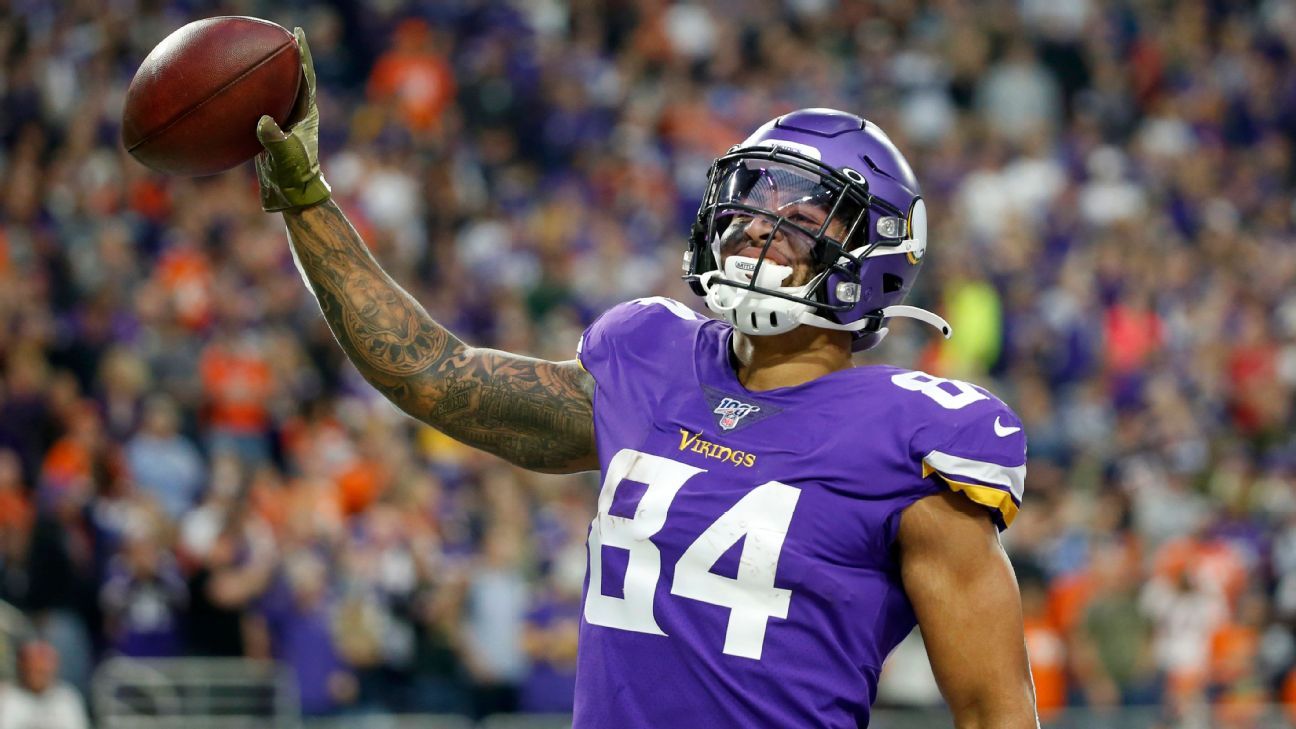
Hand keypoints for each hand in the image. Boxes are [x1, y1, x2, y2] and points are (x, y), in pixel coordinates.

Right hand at [255, 27, 330, 211]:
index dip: (302, 56)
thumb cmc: (294, 176)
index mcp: (305, 114)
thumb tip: (264, 122)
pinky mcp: (270, 130)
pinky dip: (250, 93)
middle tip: (276, 35)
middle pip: (292, 77)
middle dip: (286, 56)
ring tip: (256, 53)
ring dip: (268, 72)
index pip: (305, 78)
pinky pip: (259, 105)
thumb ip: (276, 140)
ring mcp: (283, 121)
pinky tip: (234, 87)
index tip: (295, 36)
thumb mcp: (285, 157)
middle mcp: (296, 113)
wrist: (292, 194)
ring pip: (276, 90)